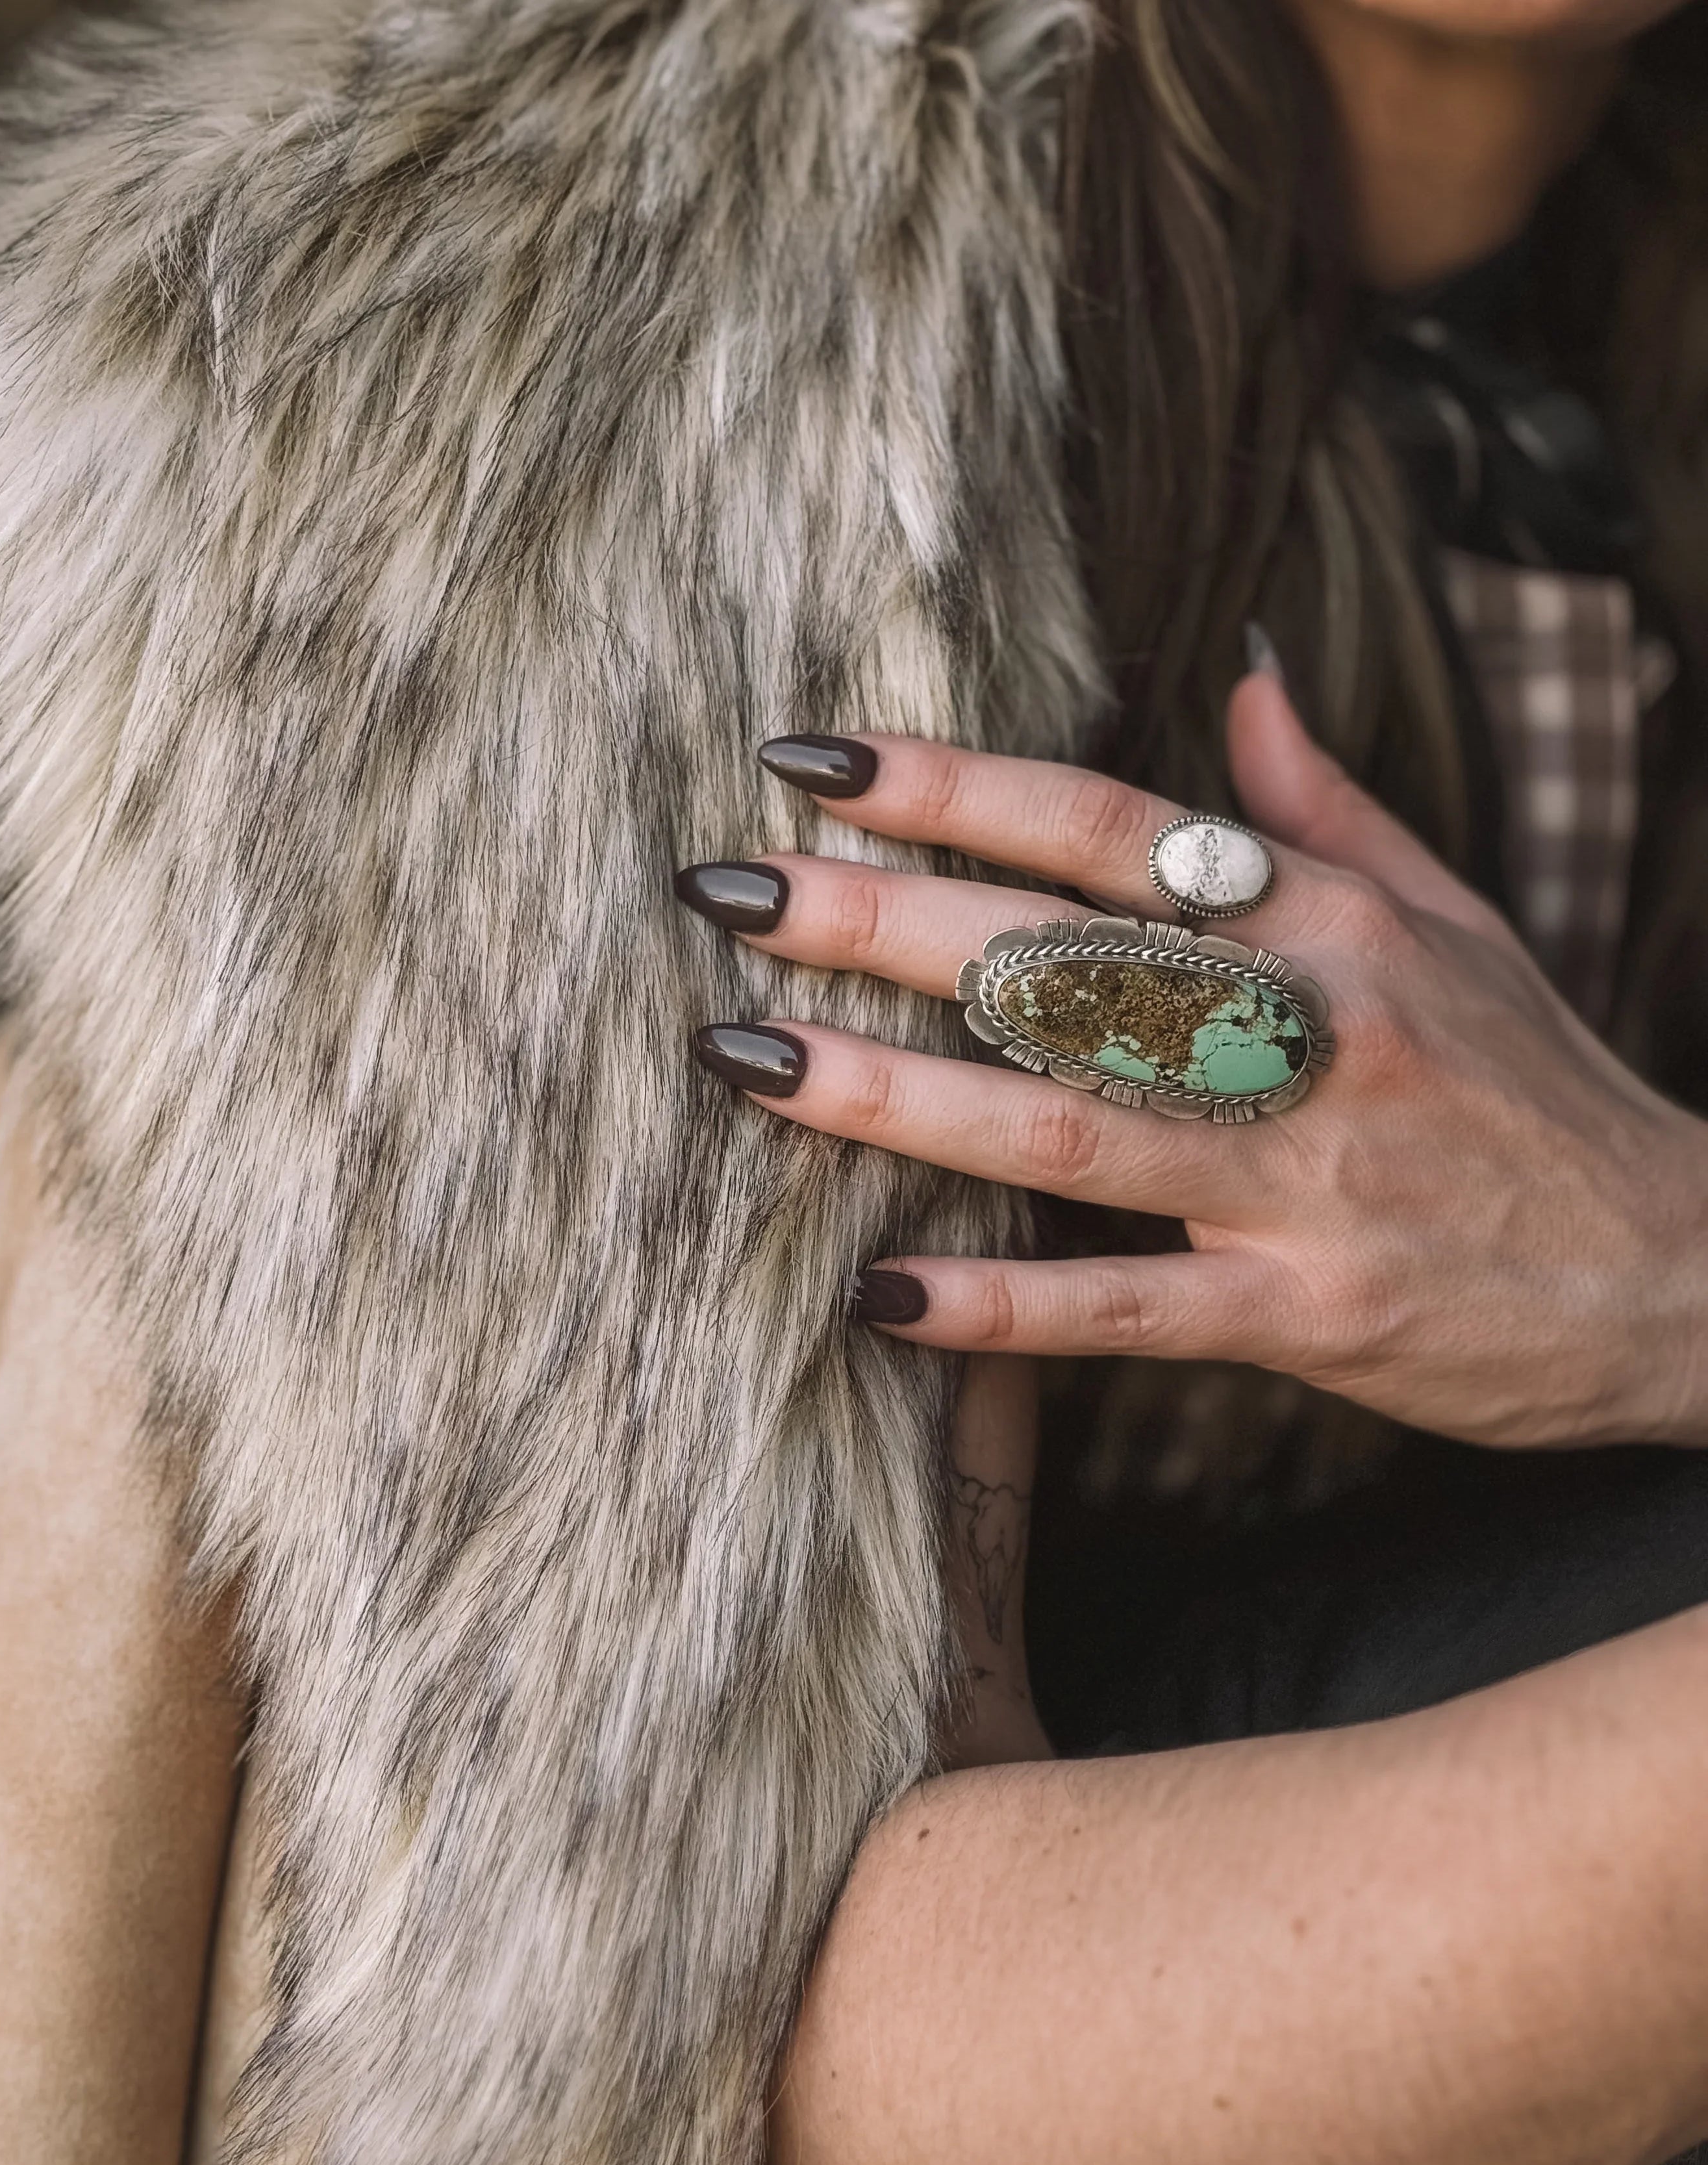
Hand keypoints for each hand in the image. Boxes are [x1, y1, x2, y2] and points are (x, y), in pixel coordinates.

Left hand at [691, 678, 1707, 1447]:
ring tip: (749, 1061)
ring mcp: (1307, 1174)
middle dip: (879, 920)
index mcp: (1332, 923)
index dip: (956, 786)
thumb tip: (1240, 676)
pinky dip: (1003, 1305)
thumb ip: (1328, 807)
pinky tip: (877, 1298)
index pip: (1112, 827)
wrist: (1683, 1276)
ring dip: (895, 1094)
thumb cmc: (1542, 1092)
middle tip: (727, 891)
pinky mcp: (1310, 1313)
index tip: (813, 759)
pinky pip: (1130, 1307)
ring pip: (1070, 1121)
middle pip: (1059, 958)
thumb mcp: (1457, 921)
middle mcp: (1310, 1029)